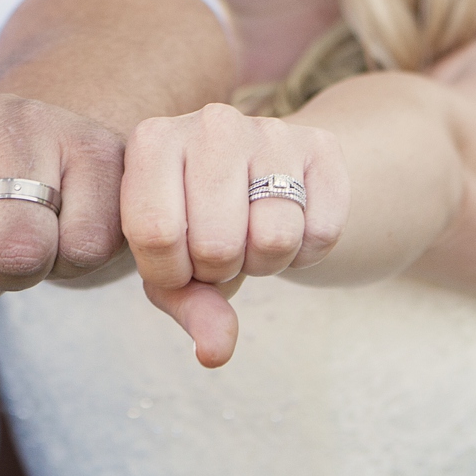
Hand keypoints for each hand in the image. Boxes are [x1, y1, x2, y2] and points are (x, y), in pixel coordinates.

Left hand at [122, 103, 348, 366]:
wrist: (264, 175)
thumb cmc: (198, 224)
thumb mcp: (174, 264)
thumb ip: (186, 307)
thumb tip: (216, 352)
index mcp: (153, 141)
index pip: (156, 234)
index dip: (172, 273)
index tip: (179, 263)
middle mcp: (210, 122)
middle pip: (218, 244)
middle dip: (221, 269)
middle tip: (221, 249)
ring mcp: (270, 129)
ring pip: (275, 239)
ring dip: (266, 262)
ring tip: (251, 235)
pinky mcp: (323, 145)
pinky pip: (322, 232)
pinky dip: (307, 251)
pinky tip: (289, 222)